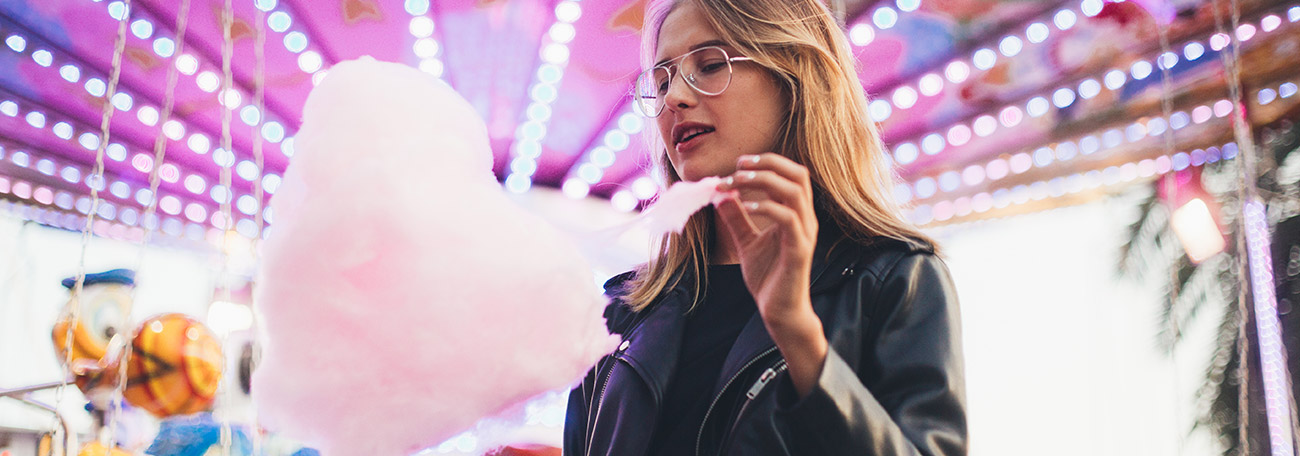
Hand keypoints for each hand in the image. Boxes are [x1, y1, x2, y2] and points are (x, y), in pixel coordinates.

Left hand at [715, 153, 827, 395]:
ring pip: (795, 191)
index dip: (767, 162)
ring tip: (737, 181)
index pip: (792, 174)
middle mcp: (805, 220)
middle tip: (738, 165)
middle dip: (768, 164)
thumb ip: (736, 219)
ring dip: (764, 180)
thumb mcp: (746, 242)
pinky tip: (747, 205)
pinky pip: (788, 219)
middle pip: (799, 175)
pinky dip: (767, 206)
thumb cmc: (768, 277)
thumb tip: (720, 195)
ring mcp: (804, 234)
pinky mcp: (799, 250)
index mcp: (796, 214)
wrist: (779, 312)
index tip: (738, 163)